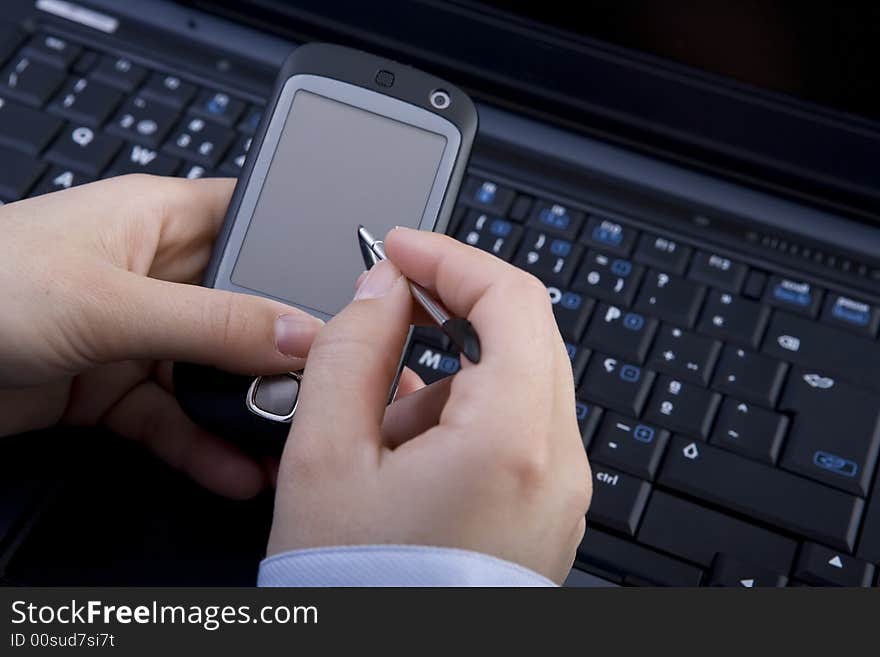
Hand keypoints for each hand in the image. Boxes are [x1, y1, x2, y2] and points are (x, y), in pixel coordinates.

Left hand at [0, 175, 322, 497]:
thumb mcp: (107, 301)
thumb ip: (210, 323)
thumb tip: (299, 333)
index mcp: (160, 219)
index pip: (258, 220)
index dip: (306, 250)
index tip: (352, 296)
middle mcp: (158, 276)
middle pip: (246, 309)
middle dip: (285, 350)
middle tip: (327, 385)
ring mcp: (138, 336)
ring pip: (215, 373)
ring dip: (248, 409)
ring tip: (287, 441)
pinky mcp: (116, 390)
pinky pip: (176, 419)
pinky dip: (204, 447)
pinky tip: (234, 469)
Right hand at [268, 227, 590, 582]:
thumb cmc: (360, 594)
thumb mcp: (325, 457)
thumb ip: (352, 349)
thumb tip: (381, 289)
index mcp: (514, 442)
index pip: (511, 300)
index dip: (451, 257)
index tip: (401, 246)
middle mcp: (560, 467)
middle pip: (522, 337)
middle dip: (448, 316)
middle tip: (384, 316)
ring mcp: (562, 494)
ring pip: (515, 385)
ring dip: (447, 379)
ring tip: (378, 434)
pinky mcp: (548, 514)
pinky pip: (516, 432)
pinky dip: (462, 420)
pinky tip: (406, 459)